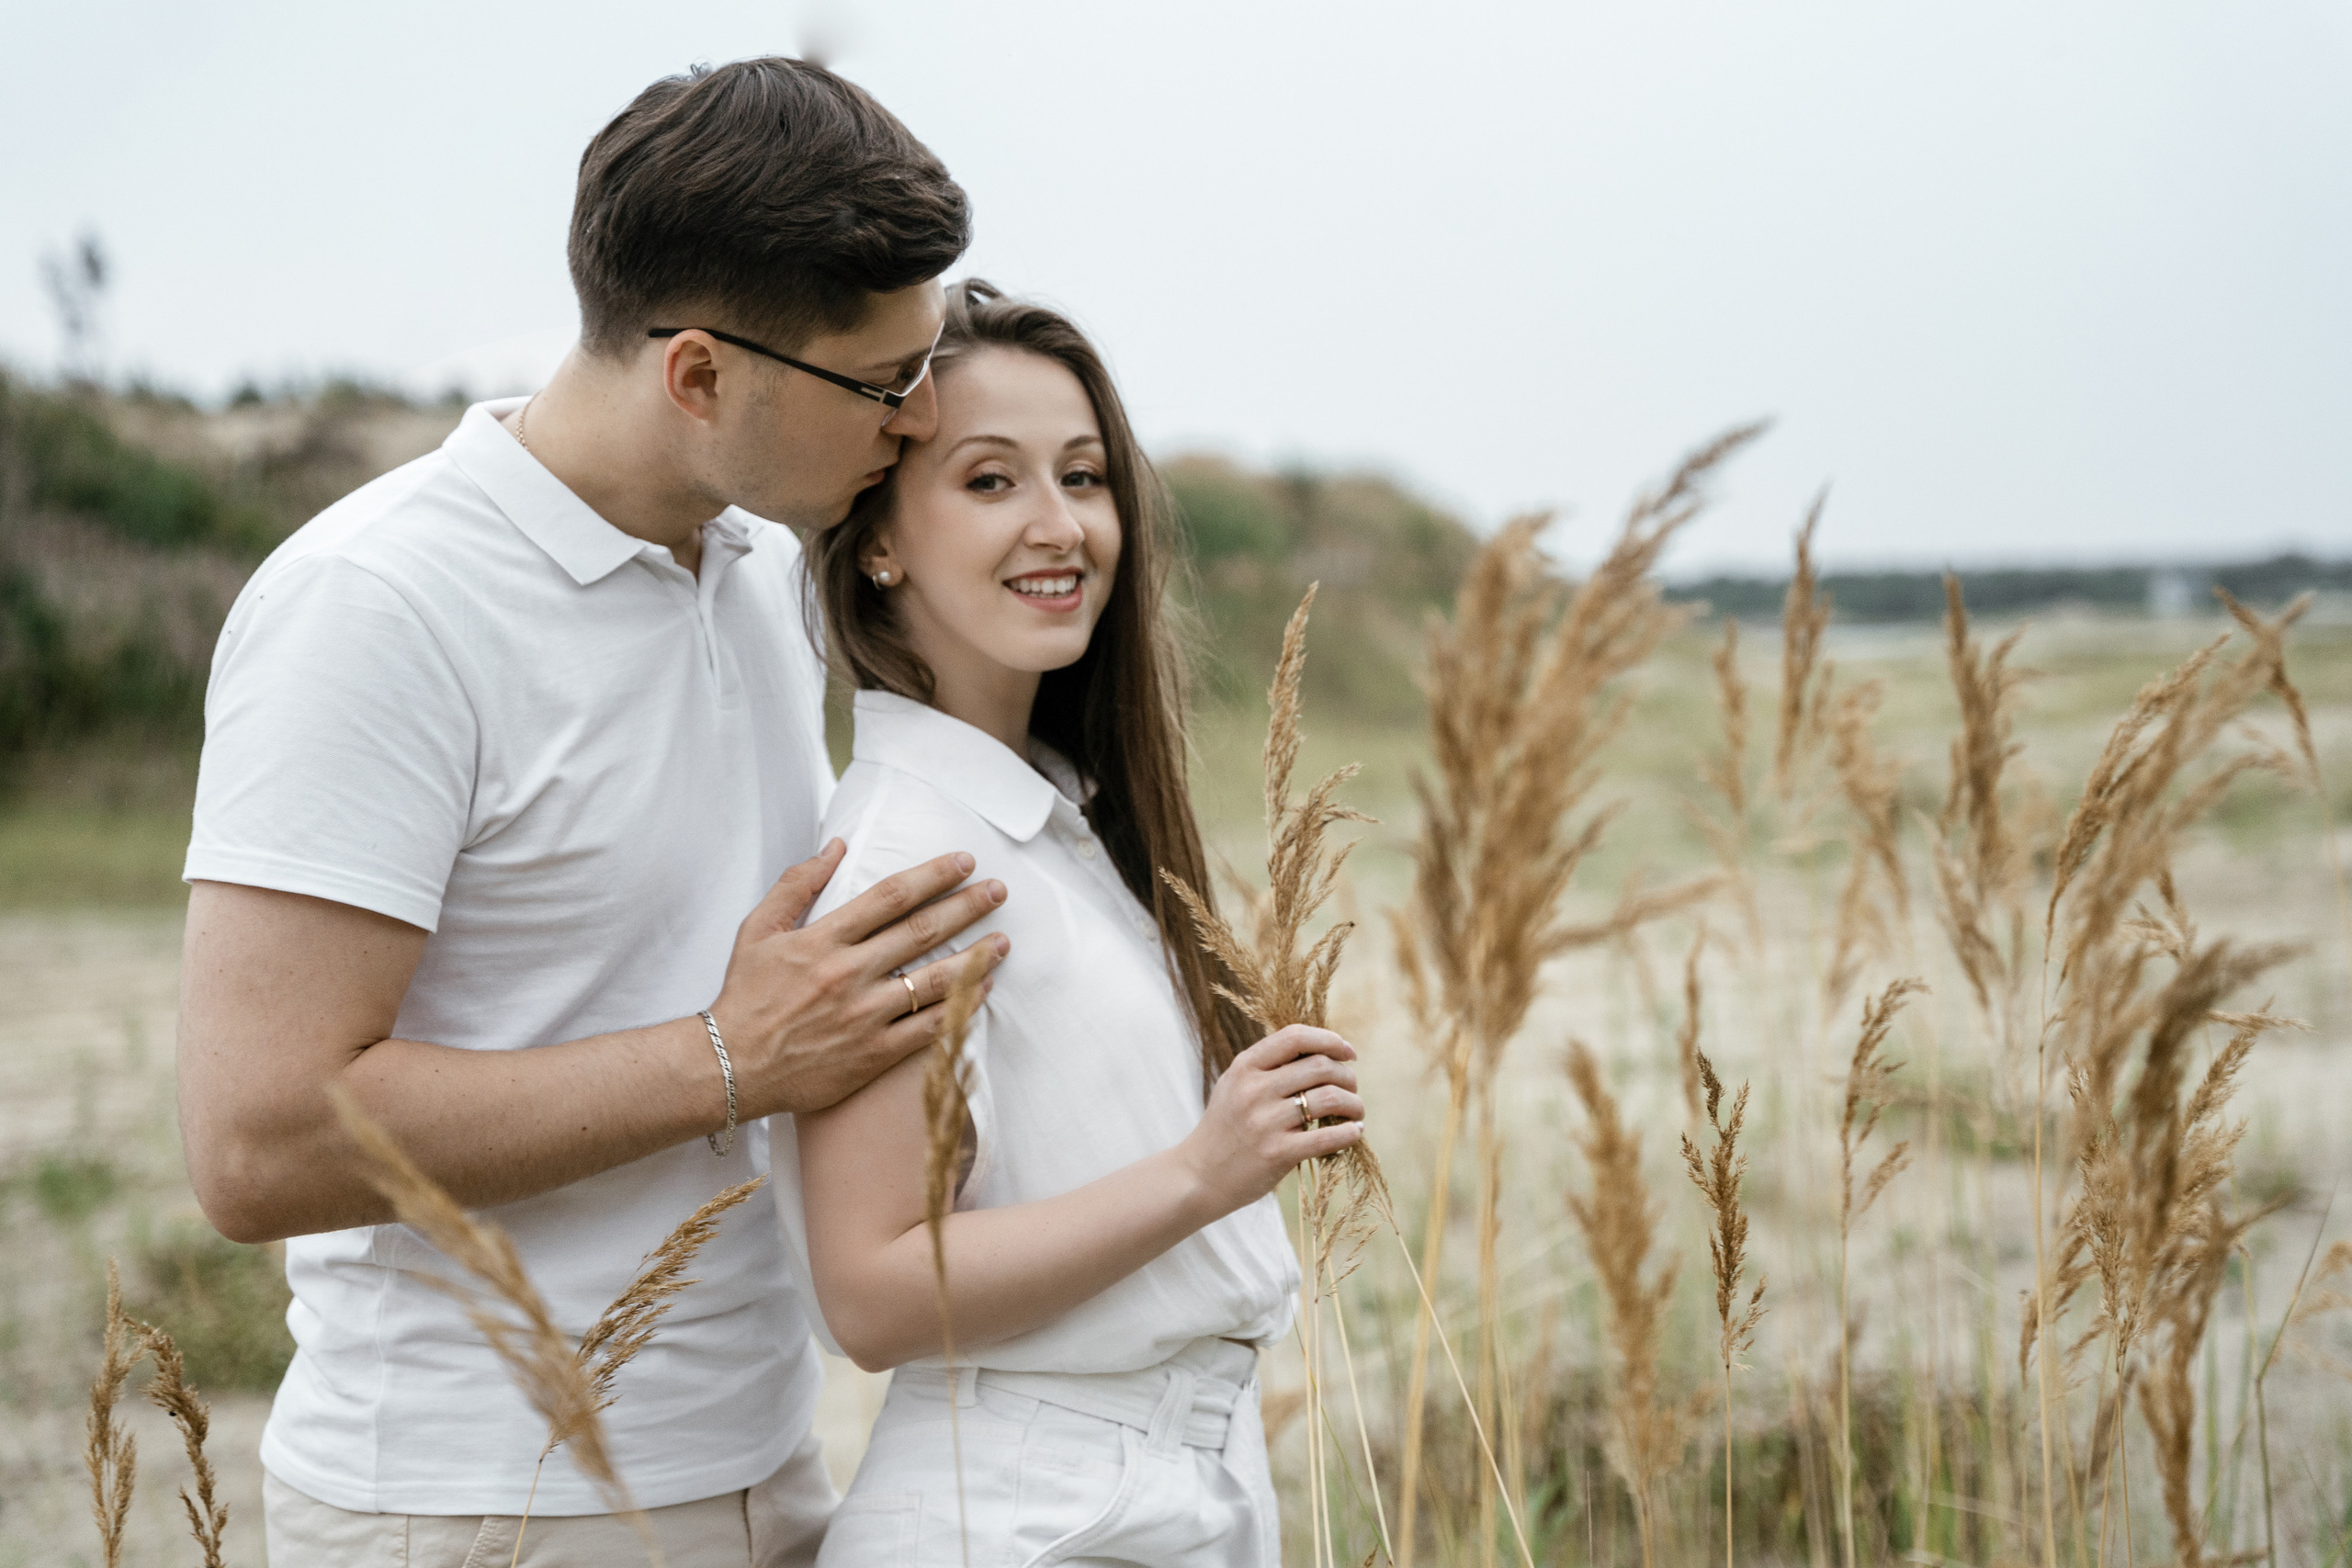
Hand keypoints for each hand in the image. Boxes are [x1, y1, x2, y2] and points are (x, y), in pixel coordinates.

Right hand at [711, 841, 1010, 1116]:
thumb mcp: (757, 929)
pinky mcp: (872, 1054)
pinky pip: (927, 1029)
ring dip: (976, 958)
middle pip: (922, 931)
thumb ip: (797, 883)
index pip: (891, 896)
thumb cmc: (744, 995)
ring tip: (1004, 942)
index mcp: (823, 940)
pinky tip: (981, 991)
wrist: (731, 1067)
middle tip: (999, 891)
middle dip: (967, 907)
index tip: (964, 862)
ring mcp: (864, 1016)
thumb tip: (837, 844)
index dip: (933, 875)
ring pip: (934, 981)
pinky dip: (959, 1009)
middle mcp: (849, 974)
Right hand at [1175, 1025, 1364, 1219]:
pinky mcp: (1277, 1153)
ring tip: (1356, 1112)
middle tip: (1352, 1088)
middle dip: (1347, 1075)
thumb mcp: (1235, 1085)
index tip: (1348, 1052)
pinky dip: (1349, 1133)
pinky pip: (1327, 1137)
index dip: (1329, 1040)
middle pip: (1320, 1066)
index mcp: (1245, 1067)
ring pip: (1329, 1098)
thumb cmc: (1225, 1128)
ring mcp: (1265, 1122)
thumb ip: (1269, 1066)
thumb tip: (1321, 1051)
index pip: (1295, 1037)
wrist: (1198, 1175)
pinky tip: (1354, 1133)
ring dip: (1354, 1104)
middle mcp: (1254, 1090)